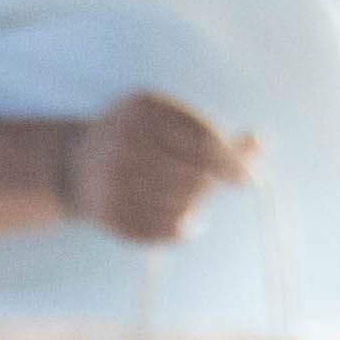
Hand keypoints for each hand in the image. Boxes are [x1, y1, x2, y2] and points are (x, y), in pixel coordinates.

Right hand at [55, 92, 253, 246]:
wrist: (77, 165)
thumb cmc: (141, 140)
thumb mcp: (172, 123)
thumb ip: (216, 134)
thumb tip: (263, 143)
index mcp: (144, 109)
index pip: (202, 140)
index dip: (230, 162)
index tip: (248, 177)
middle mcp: (123, 142)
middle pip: (194, 175)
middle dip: (211, 184)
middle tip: (214, 186)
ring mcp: (113, 180)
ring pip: (181, 205)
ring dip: (196, 206)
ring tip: (193, 200)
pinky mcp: (110, 215)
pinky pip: (163, 230)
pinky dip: (182, 228)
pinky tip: (184, 220)